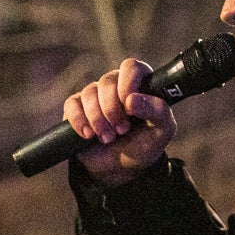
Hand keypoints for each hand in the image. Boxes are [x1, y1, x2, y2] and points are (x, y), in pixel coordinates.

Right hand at [64, 58, 175, 186]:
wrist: (120, 168)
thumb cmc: (144, 144)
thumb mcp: (162, 131)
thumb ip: (158, 111)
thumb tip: (132, 100)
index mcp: (140, 83)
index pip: (131, 67)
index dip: (128, 84)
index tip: (129, 107)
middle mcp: (116, 84)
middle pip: (107, 81)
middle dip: (113, 110)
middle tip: (122, 130)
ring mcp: (94, 94)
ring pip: (89, 93)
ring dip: (98, 119)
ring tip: (108, 138)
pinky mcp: (76, 107)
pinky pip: (72, 105)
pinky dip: (80, 121)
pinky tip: (89, 135)